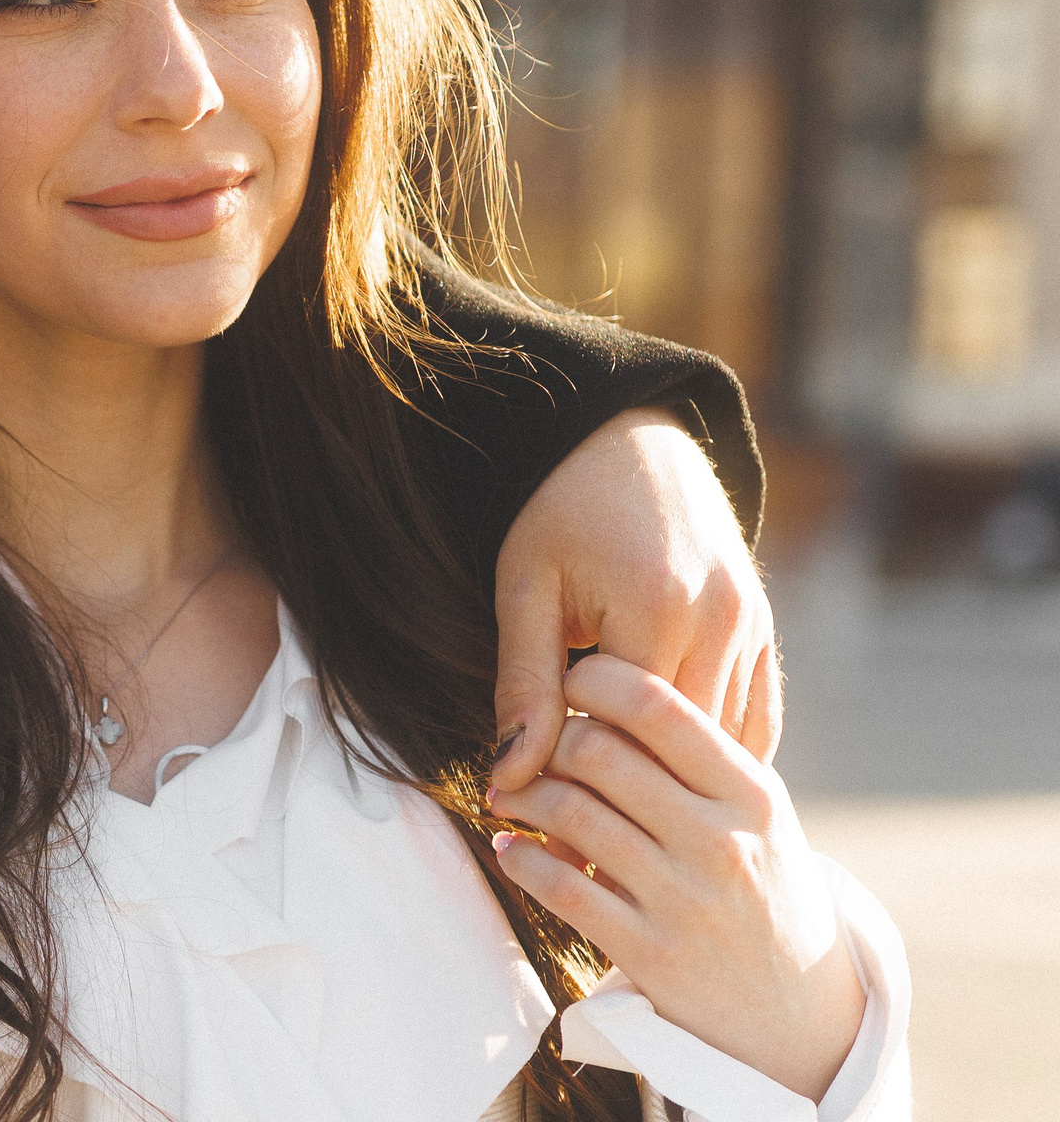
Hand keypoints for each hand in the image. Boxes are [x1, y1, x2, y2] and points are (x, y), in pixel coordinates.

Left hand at [488, 656, 864, 1102]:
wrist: (799, 1017)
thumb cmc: (765, 886)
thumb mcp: (758, 816)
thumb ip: (700, 753)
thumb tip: (615, 677)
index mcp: (751, 793)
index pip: (656, 705)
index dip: (592, 678)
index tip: (564, 679)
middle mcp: (722, 841)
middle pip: (598, 749)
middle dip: (548, 737)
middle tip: (528, 741)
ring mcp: (685, 900)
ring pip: (569, 812)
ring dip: (521, 794)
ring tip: (508, 790)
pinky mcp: (650, 954)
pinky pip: (561, 887)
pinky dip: (522, 860)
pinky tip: (512, 848)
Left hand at [490, 408, 777, 791]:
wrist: (625, 436)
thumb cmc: (556, 509)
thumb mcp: (525, 588)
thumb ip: (522, 685)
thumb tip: (510, 782)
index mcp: (659, 609)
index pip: (627, 736)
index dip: (585, 783)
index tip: (543, 819)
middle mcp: (723, 621)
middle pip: (682, 749)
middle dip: (635, 795)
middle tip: (587, 839)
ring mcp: (755, 623)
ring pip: (724, 740)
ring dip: (679, 781)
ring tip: (628, 821)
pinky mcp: (765, 625)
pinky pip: (754, 717)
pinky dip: (716, 753)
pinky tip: (677, 784)